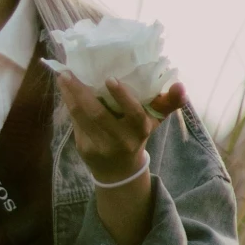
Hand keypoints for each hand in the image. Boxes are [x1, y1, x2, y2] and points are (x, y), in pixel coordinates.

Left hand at [55, 72, 184, 182]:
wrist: (120, 172)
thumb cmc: (137, 136)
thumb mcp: (155, 122)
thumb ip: (169, 102)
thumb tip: (181, 85)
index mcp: (140, 130)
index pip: (134, 114)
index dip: (122, 96)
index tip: (110, 78)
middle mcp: (121, 140)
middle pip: (99, 114)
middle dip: (82, 92)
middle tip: (70, 72)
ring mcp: (101, 146)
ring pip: (82, 117)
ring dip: (69, 95)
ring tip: (63, 76)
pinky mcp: (85, 148)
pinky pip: (75, 122)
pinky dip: (68, 104)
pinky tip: (64, 90)